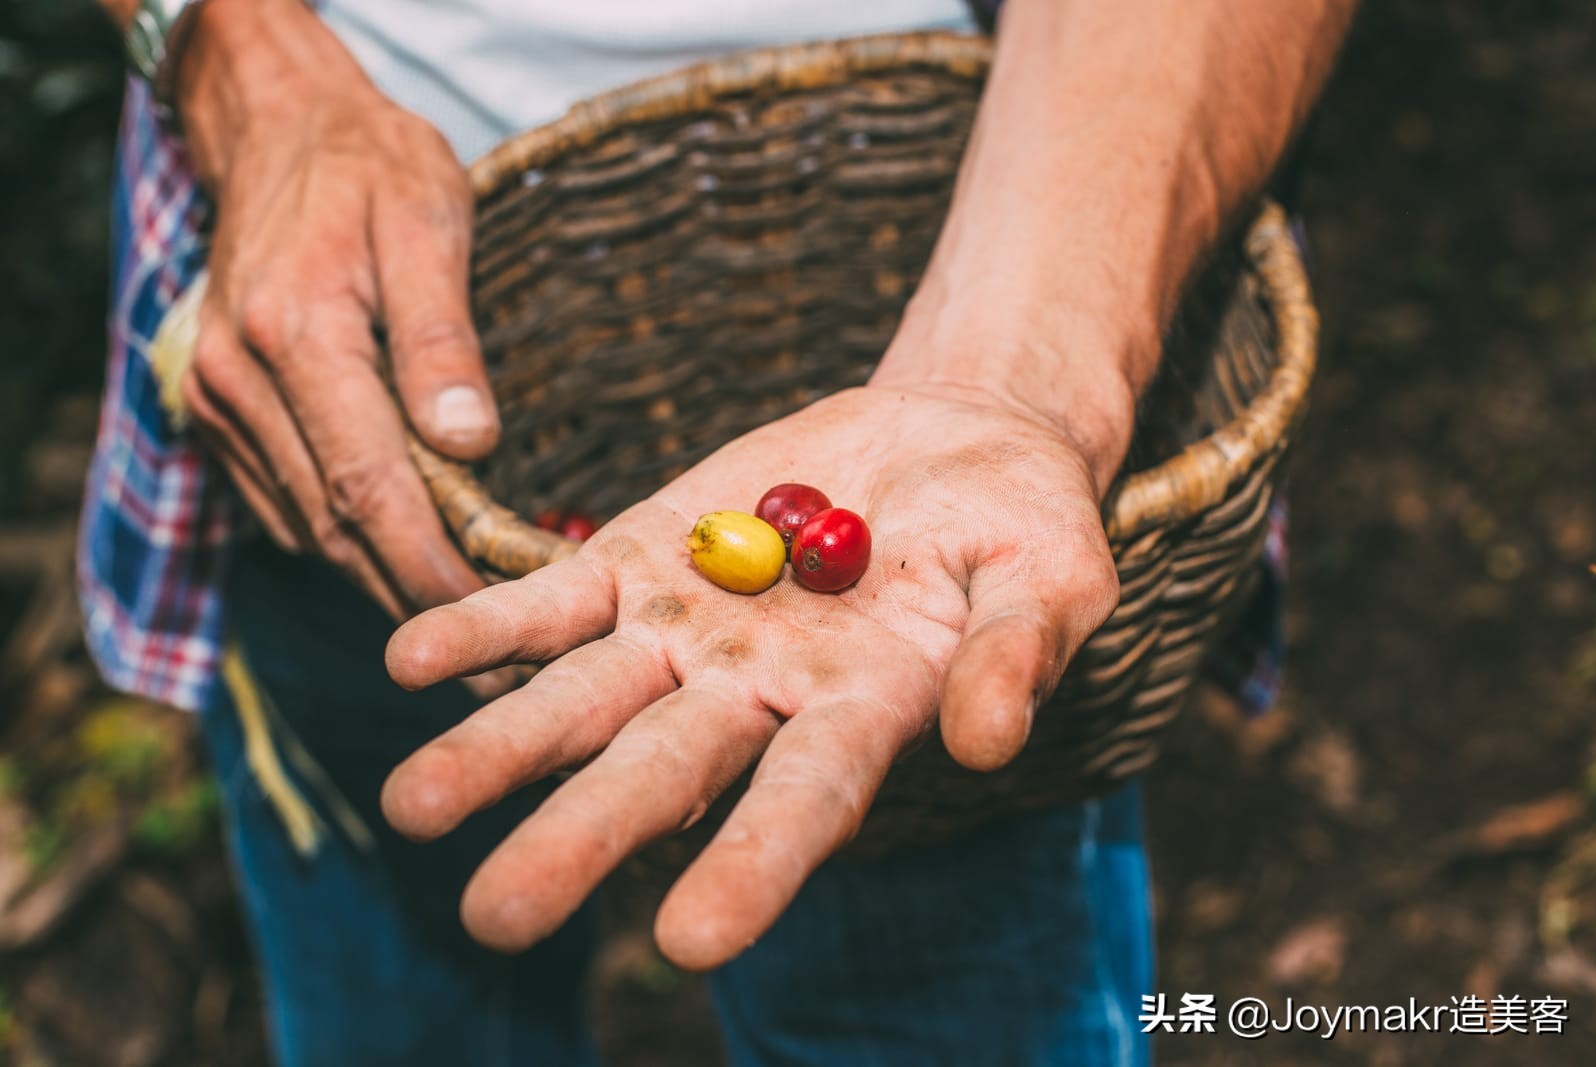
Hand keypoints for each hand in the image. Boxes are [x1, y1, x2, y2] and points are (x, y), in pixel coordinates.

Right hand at [173, 0, 493, 617]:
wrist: (275, 127)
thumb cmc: (368, 166)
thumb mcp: (427, 221)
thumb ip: (444, 339)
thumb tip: (471, 444)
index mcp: (296, 333)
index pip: (369, 486)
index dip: (430, 565)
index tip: (491, 617)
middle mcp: (238, 378)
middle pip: (337, 523)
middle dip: (417, 595)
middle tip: (496, 651)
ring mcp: (217, 398)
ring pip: (310, 525)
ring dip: (385, 581)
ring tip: (469, 624)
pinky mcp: (219, 408)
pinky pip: (288, 501)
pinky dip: (349, 541)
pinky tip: (408, 564)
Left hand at [381, 382, 1124, 968]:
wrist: (947, 441)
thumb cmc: (1020, 527)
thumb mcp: (1052, 576)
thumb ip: (1017, 652)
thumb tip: (985, 743)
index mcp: (860, 717)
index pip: (803, 804)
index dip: (753, 866)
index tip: (690, 942)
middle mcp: (755, 698)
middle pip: (658, 775)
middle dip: (578, 839)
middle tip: (493, 917)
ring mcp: (686, 633)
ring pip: (582, 700)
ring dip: (498, 747)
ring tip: (409, 806)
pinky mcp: (641, 561)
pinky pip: (554, 601)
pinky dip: (487, 627)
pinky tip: (414, 661)